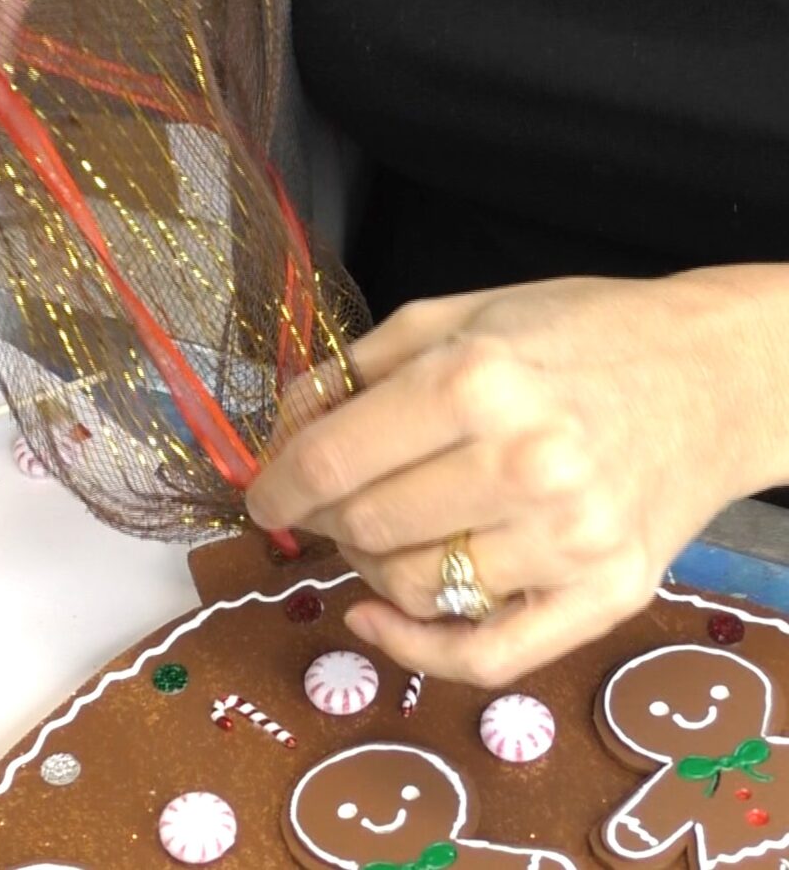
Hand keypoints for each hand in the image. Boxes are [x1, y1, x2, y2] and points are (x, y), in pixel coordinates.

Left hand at [247, 273, 760, 685]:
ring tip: (381, 529)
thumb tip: (284, 432)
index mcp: (478, 381)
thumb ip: (356, 370)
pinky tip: (375, 618)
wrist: (712, 374)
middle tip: (326, 502)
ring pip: (412, 588)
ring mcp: (571, 540)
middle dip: (322, 519)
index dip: (276, 484)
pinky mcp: (607, 595)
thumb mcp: (457, 316)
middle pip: (366, 526)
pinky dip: (414, 649)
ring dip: (370, 564)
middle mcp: (526, 464)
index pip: (334, 461)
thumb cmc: (577, 333)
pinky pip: (485, 656)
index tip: (261, 495)